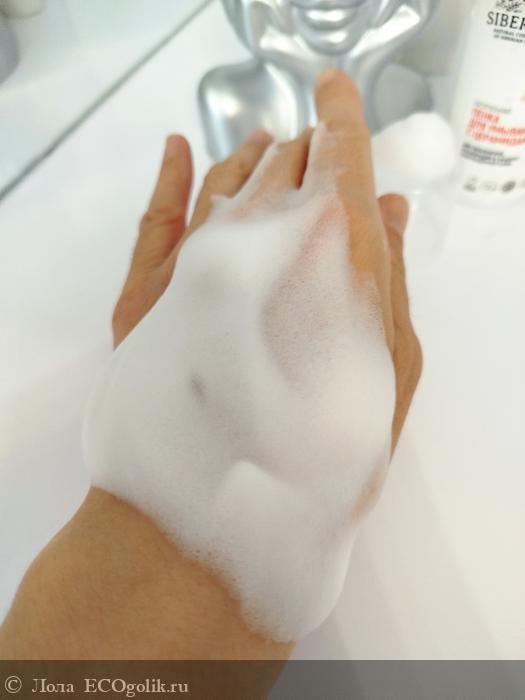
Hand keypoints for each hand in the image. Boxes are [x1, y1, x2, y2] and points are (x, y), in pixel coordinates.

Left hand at [112, 70, 420, 449]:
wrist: (209, 491)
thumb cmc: (300, 440)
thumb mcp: (372, 372)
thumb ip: (383, 291)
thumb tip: (389, 216)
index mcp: (301, 271)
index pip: (324, 192)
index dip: (336, 162)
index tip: (347, 148)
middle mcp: (244, 254)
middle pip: (271, 185)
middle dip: (295, 159)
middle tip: (312, 145)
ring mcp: (186, 268)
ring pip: (217, 192)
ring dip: (244, 160)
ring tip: (266, 139)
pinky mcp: (143, 289)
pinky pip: (155, 218)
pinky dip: (168, 177)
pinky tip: (179, 146)